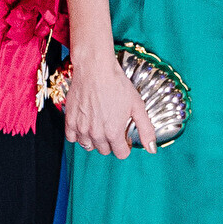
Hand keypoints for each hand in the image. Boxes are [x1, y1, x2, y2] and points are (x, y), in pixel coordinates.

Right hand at [63, 44, 155, 159]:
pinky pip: (72, 138)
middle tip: (112, 127)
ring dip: (95, 140)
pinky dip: (78, 135)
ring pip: (88, 146)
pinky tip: (86, 125)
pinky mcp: (70, 120)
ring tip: (99, 125)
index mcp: (113, 132)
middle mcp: (96, 133)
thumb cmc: (117, 84)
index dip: (125, 146)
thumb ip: (146, 130)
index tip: (125, 137)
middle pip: (105, 150)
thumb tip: (152, 149)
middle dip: (111, 142)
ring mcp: (81, 127)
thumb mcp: (137, 106)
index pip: (121, 154)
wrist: (95, 69)